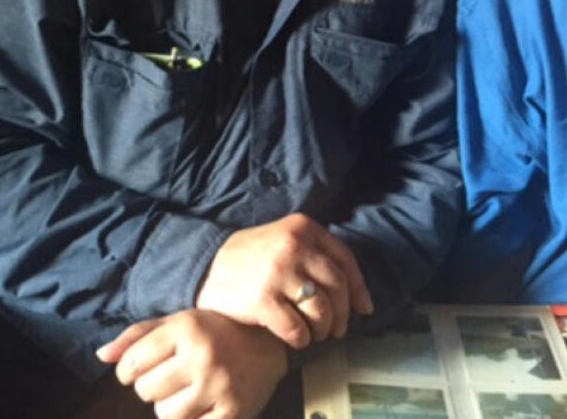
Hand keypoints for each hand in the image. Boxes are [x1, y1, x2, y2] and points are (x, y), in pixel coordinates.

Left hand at [96, 310, 286, 418]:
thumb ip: (137, 336)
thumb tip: (101, 356)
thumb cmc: (214, 332)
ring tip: (189, 391)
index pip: (131, 364)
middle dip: (154, 387)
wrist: (269, 344)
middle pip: (146, 391)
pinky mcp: (232, 412)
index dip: (131, 370)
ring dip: (171, 407)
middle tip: (174, 377)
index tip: (145, 367)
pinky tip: (203, 405)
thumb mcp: (178, 322)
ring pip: (166, 415)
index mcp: (186, 328)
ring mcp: (218, 386)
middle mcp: (202, 355)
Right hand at [196, 213, 373, 348]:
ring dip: (323, 328)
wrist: (203, 264)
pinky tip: (297, 339)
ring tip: (316, 334)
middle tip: (337, 329)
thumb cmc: (250, 256)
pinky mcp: (262, 300)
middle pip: (337, 287)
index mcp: (303, 228)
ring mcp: (278, 273)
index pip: (345, 260)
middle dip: (343, 314)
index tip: (364, 309)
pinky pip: (296, 328)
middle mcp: (294, 246)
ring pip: (320, 309)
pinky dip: (301, 339)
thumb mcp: (284, 238)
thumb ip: (316, 254)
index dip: (358, 288)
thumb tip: (357, 295)